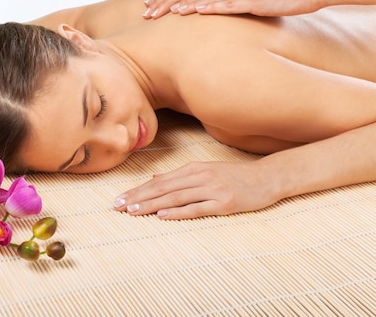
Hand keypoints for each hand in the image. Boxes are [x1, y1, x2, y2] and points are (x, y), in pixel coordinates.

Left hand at [113, 160, 278, 219]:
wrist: (267, 178)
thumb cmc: (234, 177)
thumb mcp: (205, 171)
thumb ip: (179, 176)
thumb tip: (154, 179)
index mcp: (193, 169)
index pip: (159, 181)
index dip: (138, 190)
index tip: (119, 199)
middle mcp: (199, 177)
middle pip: (162, 188)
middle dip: (138, 197)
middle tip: (118, 206)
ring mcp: (211, 190)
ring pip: (175, 197)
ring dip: (152, 205)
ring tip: (133, 211)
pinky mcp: (224, 203)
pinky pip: (197, 208)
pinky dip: (179, 212)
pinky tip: (163, 216)